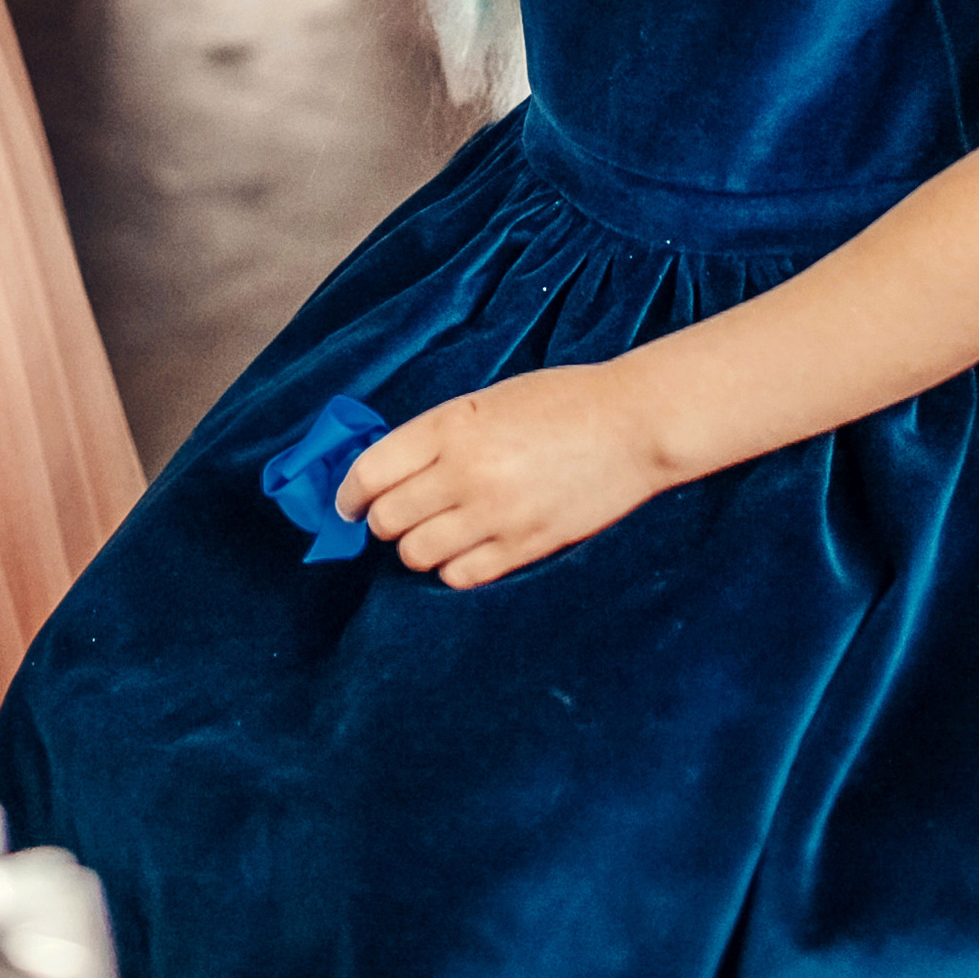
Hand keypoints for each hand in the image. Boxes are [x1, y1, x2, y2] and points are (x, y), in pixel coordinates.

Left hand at [335, 368, 669, 587]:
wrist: (631, 424)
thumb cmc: (560, 402)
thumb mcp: (486, 401)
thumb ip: (437, 434)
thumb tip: (388, 470)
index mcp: (450, 426)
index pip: (371, 472)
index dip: (349, 494)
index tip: (347, 504)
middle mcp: (465, 472)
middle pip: (388, 518)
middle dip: (382, 520)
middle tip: (395, 515)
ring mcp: (495, 514)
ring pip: (417, 554)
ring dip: (416, 546)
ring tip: (434, 531)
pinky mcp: (524, 547)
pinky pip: (460, 576)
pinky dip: (452, 567)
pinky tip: (466, 548)